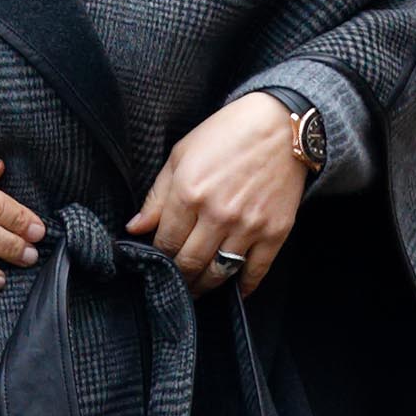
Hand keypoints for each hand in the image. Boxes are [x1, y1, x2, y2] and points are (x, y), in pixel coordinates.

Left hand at [126, 92, 305, 297]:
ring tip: (197, 288)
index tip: (156, 263)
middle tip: (174, 284)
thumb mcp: (181, 155)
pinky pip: (255, 271)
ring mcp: (248, 226)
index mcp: (189, 193)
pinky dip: (243, 286)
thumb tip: (134, 229)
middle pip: (189, 264)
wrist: (281, 125)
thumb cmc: (227, 134)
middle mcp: (217, 214)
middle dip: (178, 278)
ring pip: (219, 273)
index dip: (157, 258)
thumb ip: (156, 196)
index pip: (165, 243)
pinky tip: (233, 289)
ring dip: (204, 286)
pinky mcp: (275, 232)